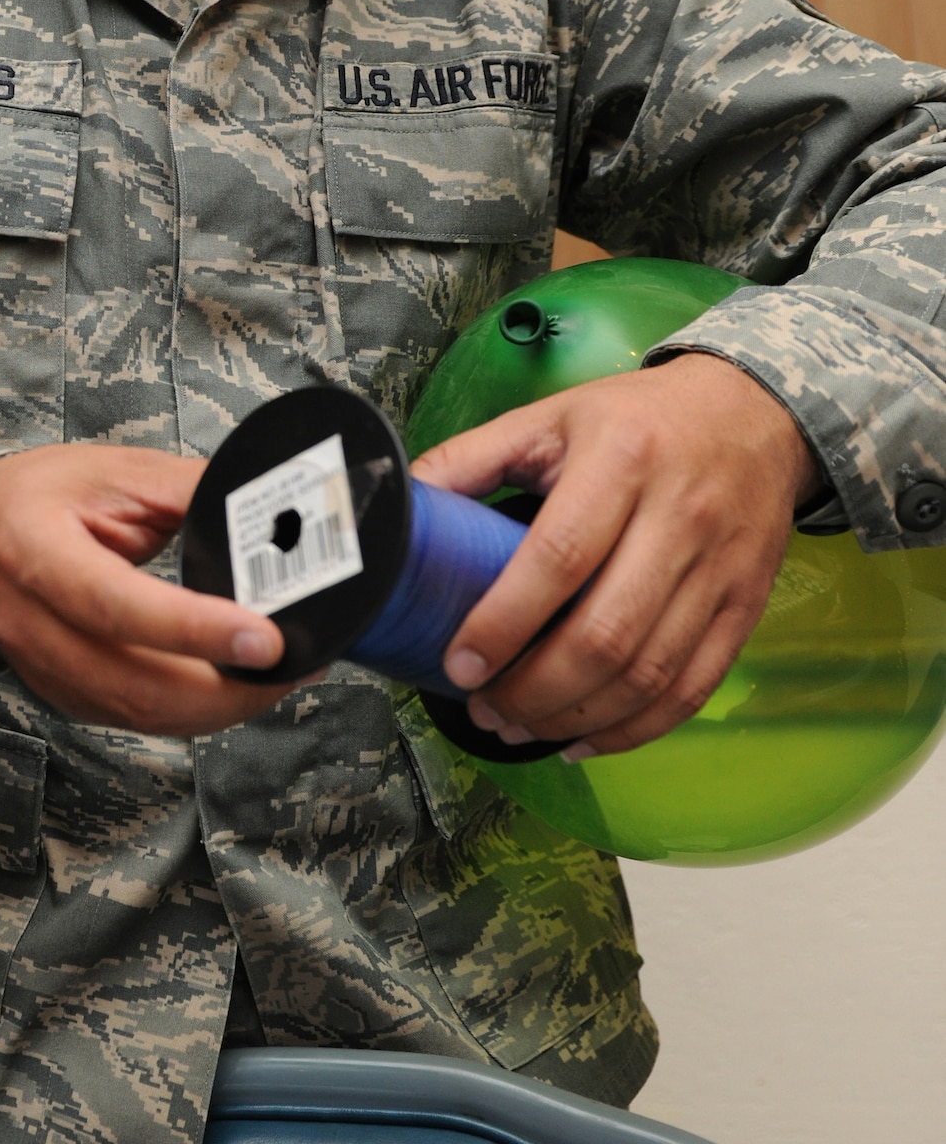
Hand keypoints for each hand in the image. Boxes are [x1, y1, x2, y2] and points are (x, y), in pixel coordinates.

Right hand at [0, 443, 295, 733]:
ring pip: (138, 716)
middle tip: (293, 663)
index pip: (116, 604)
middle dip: (225, 689)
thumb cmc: (46, 494)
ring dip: (218, 708)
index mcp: (34, 550)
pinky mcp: (62, 694)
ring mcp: (42, 670)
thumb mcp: (117, 472)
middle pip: (133, 684)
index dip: (193, 629)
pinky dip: (192, 713)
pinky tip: (234, 687)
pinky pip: (134, 719)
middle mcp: (29, 623)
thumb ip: (191, 491)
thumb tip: (272, 513)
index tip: (263, 637)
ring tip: (279, 676)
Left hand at [411, 353, 820, 757]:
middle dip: (535, 690)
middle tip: (485, 707)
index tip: (460, 663)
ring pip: (649, 674)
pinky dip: (634, 730)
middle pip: (606, 633)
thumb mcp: (551, 416)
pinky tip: (584, 738)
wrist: (751, 415)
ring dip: (576, 718)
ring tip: (520, 726)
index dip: (504, 622)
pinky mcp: (744, 608)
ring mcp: (719, 569)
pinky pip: (691, 689)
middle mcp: (679, 517)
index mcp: (621, 459)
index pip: (559, 558)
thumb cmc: (637, 419)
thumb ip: (472, 457)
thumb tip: (402, 504)